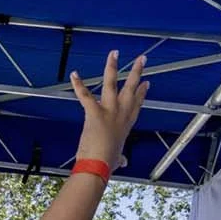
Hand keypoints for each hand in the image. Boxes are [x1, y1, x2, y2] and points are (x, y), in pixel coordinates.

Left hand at [71, 51, 147, 169]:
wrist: (98, 166)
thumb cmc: (106, 164)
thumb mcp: (116, 159)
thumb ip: (119, 158)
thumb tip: (121, 163)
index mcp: (127, 124)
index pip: (137, 104)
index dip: (141, 92)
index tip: (146, 82)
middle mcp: (121, 114)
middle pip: (131, 88)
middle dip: (136, 71)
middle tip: (141, 59)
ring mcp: (109, 111)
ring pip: (112, 83)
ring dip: (112, 67)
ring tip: (113, 53)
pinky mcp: (94, 113)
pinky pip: (85, 95)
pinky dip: (78, 84)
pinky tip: (74, 74)